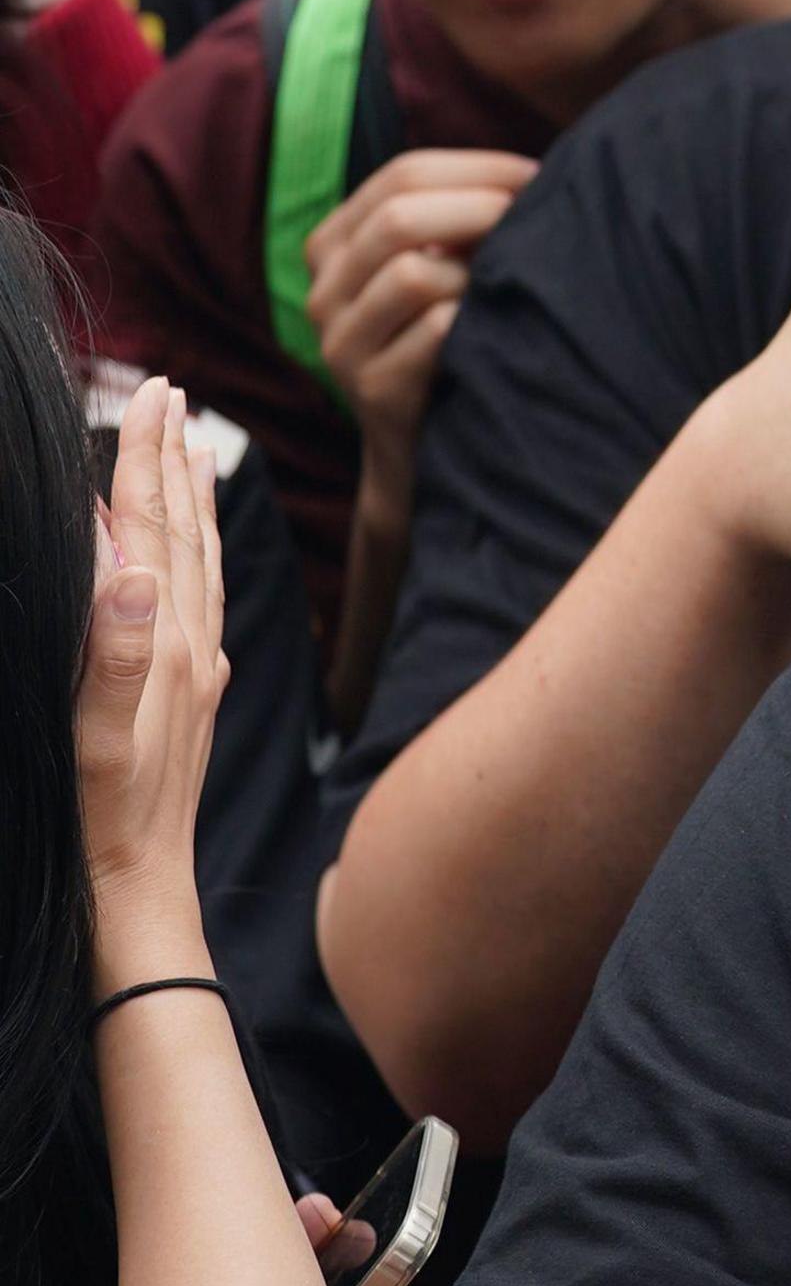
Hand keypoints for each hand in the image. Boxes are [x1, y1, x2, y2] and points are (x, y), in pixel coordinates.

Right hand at [77, 378, 226, 905]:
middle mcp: (190, 648)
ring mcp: (195, 671)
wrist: (138, 895)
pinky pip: (198, 602)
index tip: (151, 393)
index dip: (146, 459)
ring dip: (189, 500)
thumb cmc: (102, 823)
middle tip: (169, 390)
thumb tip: (127, 560)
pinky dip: (189, 557)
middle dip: (172, 458)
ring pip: (197, 561)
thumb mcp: (96, 738)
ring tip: (188, 448)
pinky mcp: (190, 696)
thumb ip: (111, 650)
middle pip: (182, 531)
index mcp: (164, 644)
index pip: (154, 529)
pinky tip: (182, 559)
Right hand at [304, 149, 538, 474]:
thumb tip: (538, 175)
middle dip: (482, 207)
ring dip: (479, 272)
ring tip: (511, 285)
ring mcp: (342, 346)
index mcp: (334, 246)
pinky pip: (437, 333)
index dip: (478, 168)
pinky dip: (479, 322)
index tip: (541, 177)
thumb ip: (457, 223)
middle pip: (398, 216)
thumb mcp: (440, 274)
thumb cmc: (451, 343)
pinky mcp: (375, 393)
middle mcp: (323, 292)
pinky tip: (502, 329)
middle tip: (539, 219)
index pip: (400, 175)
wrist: (425, 455)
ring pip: (413, 274)